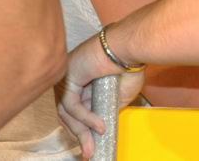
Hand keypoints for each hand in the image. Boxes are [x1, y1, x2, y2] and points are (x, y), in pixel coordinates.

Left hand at [57, 34, 144, 158]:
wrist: (131, 48)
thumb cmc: (130, 66)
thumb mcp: (118, 95)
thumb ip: (105, 109)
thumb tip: (99, 128)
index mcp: (83, 78)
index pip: (73, 107)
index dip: (80, 127)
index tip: (90, 144)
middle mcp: (72, 77)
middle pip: (67, 112)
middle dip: (80, 134)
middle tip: (90, 151)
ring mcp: (68, 76)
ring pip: (67, 111)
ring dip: (81, 131)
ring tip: (94, 143)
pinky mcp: (68, 77)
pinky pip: (72, 105)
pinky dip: (86, 118)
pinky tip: (99, 125)